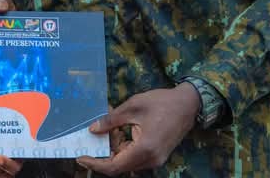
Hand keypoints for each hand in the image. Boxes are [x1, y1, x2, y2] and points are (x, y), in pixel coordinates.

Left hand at [76, 84, 199, 175]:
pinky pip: (136, 158)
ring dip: (114, 151)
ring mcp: (156, 159)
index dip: (96, 164)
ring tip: (104, 133)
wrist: (188, 104)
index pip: (114, 166)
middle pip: (120, 167)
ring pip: (127, 163)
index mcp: (144, 149)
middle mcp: (151, 159)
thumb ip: (111, 120)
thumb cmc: (161, 102)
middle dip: (103, 156)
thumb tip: (93, 130)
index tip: (81, 157)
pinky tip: (117, 133)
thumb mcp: (133, 107)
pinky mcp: (157, 156)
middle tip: (89, 144)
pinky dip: (124, 149)